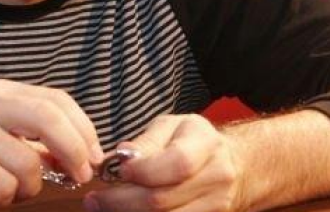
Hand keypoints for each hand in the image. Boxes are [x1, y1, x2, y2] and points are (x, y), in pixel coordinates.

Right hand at [0, 79, 103, 211]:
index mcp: (1, 92)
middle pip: (48, 118)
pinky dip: (5, 198)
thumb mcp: (4, 136)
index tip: (95, 157)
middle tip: (81, 176)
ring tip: (13, 189)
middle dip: (74, 152)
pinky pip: (4, 186)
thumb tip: (88, 154)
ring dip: (31, 187)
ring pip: (28, 163)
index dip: (84, 129)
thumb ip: (41, 138)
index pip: (57, 100)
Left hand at [86, 114, 246, 211]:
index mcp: (206, 144)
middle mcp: (216, 177)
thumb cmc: (193, 141)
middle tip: (94, 199)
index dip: (142, 171)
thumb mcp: (172, 126)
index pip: (176, 163)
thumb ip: (147, 141)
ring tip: (104, 207)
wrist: (234, 166)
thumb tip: (121, 157)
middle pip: (163, 200)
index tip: (117, 171)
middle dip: (121, 201)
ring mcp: (216, 205)